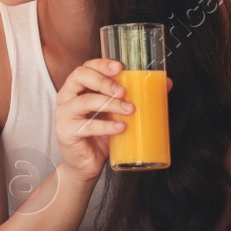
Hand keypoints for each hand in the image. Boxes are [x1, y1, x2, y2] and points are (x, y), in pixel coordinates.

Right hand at [54, 60, 172, 179]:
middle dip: (103, 81)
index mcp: (77, 88)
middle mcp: (67, 97)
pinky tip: (121, 128)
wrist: (85, 165)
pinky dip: (106, 126)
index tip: (120, 68)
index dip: (101, 64)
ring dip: (110, 103)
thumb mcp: (117, 113)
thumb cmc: (100, 136)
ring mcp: (64, 115)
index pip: (86, 67)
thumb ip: (135, 97)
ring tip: (129, 110)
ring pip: (85, 101)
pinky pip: (86, 126)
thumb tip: (166, 83)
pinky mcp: (66, 132)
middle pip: (79, 77)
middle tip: (123, 91)